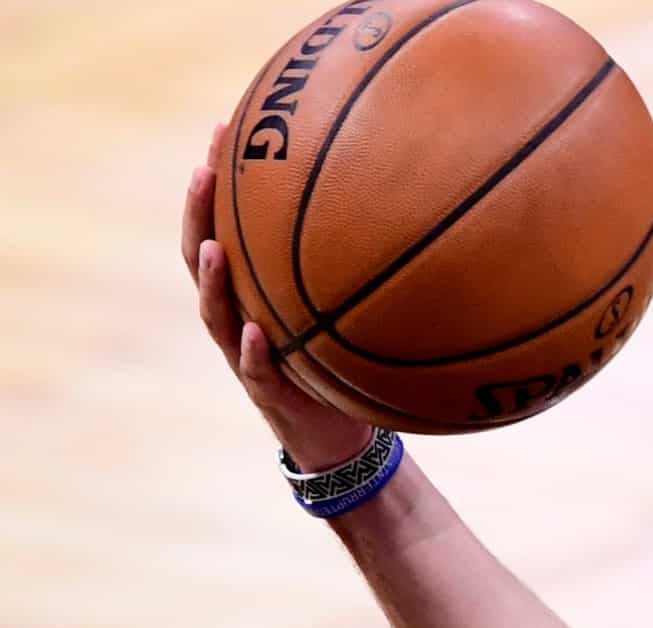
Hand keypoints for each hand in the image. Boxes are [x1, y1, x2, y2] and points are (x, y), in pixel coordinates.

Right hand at [183, 120, 372, 470]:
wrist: (345, 437)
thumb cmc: (347, 364)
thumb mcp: (354, 308)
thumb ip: (364, 264)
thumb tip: (415, 200)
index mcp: (254, 291)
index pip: (226, 226)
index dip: (219, 181)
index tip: (223, 127)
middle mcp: (239, 317)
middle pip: (202, 259)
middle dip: (200, 215)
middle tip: (202, 172)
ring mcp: (246, 356)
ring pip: (215, 314)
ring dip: (212, 281)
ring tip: (214, 248)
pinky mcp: (269, 394)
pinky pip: (257, 370)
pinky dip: (252, 351)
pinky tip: (253, 332)